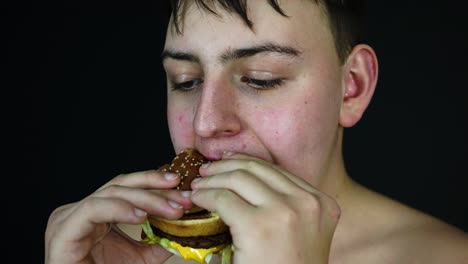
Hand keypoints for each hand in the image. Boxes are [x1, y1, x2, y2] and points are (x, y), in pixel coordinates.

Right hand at [45, 170, 192, 263]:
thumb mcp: (140, 259)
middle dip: (155, 189)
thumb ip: (159, 241)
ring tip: (170, 210)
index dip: (156, 184)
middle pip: (121, 185)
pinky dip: (120, 209)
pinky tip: (141, 216)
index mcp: (97, 213)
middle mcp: (81, 210)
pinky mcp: (63, 231)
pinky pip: (93, 209)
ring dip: (146, 199)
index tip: (182, 189)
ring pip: (111, 193)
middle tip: (182, 198)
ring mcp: (69, 217)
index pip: (128, 188)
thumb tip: (184, 227)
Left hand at [191, 152, 340, 263]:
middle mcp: (308, 203)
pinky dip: (205, 195)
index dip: (247, 162)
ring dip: (212, 178)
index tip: (228, 161)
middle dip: (226, 165)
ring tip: (198, 185)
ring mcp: (286, 213)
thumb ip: (287, 206)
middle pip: (258, 168)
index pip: (277, 171)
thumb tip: (246, 177)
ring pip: (238, 177)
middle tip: (207, 172)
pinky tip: (197, 199)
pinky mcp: (258, 226)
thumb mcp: (301, 234)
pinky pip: (223, 198)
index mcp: (323, 204)